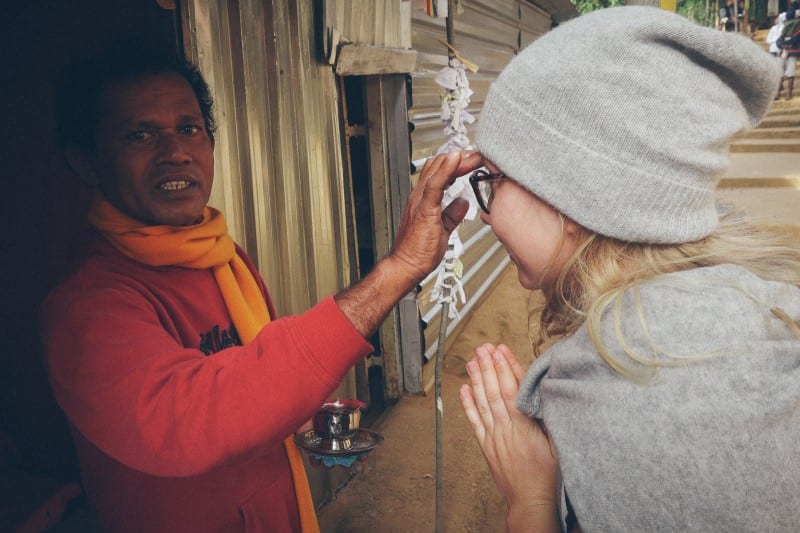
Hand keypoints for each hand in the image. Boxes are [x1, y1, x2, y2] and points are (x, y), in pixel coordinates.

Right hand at [334, 151, 481, 337]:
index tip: (474, 161)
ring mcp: (420, 201)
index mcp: (424, 200)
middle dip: (461, 157)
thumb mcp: (443, 228)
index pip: (441, 173)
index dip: (458, 163)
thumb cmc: (418, 252)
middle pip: (439, 165)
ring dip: (457, 159)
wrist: (405, 267)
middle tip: (478, 155)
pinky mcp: (423, 209)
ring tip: (473, 154)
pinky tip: (456, 160)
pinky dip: (446, 170)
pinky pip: (434, 184)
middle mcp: (420, 196)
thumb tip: (463, 203)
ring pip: (436, 170)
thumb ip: (452, 214)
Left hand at [460, 344, 559, 531]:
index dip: (506, 367)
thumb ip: (546, 417)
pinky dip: (468, 404)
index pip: (512, 389)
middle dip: (488, 366)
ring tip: (473, 360)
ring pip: (482, 402)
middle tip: (483, 347)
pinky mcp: (486, 445)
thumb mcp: (556, 442)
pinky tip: (464, 389)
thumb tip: (542, 393)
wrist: (530, 500)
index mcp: (524, 425)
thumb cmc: (547, 474)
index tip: (501, 350)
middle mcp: (505, 428)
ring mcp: (493, 436)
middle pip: (494, 391)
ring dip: (477, 380)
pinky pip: (474, 421)